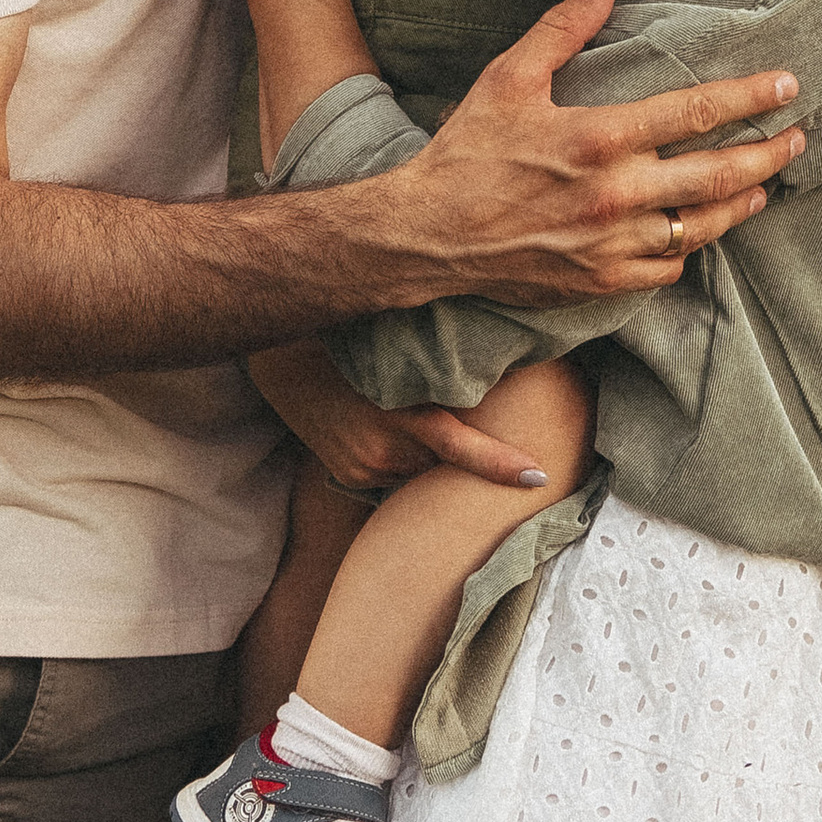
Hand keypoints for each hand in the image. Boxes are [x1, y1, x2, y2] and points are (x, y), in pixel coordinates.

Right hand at [244, 339, 546, 493]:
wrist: (284, 364)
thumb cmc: (350, 344)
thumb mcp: (395, 356)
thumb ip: (436, 376)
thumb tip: (488, 382)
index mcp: (399, 412)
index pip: (458, 446)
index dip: (499, 465)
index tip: (537, 476)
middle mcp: (384, 448)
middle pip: (444, 461)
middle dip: (456, 446)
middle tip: (454, 420)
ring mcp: (366, 467)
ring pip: (420, 465)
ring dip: (423, 449)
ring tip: (398, 410)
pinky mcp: (351, 475)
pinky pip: (395, 471)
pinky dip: (399, 453)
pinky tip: (377, 425)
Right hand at [400, 0, 802, 309]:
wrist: (427, 235)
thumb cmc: (467, 151)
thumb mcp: (508, 78)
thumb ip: (563, 29)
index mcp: (600, 138)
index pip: (697, 112)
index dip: (751, 98)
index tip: (788, 86)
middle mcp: (617, 194)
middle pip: (719, 175)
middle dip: (768, 154)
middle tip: (798, 138)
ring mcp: (613, 244)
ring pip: (702, 226)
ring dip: (741, 204)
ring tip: (763, 185)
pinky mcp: (601, 281)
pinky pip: (667, 266)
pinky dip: (689, 247)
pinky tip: (699, 231)